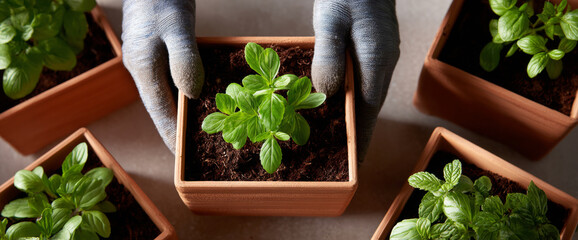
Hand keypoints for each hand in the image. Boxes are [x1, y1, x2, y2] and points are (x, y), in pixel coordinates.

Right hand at [122, 0, 203, 152]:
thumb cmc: (162, 1)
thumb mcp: (176, 29)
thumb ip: (184, 62)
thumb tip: (191, 96)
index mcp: (143, 69)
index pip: (158, 112)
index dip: (171, 136)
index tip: (182, 159)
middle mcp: (142, 70)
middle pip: (161, 108)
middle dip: (176, 130)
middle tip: (195, 152)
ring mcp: (149, 63)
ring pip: (167, 96)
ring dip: (181, 114)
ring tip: (199, 133)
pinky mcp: (158, 54)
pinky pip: (172, 81)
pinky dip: (184, 95)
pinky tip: (198, 101)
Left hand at [312, 0, 399, 161]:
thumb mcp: (330, 21)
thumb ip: (328, 57)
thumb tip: (326, 96)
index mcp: (376, 60)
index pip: (368, 110)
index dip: (359, 138)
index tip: (353, 164)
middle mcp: (382, 62)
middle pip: (368, 107)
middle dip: (354, 134)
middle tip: (339, 160)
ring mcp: (380, 56)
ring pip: (365, 96)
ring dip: (351, 118)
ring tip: (334, 140)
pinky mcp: (372, 50)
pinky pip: (361, 83)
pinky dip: (349, 99)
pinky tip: (333, 105)